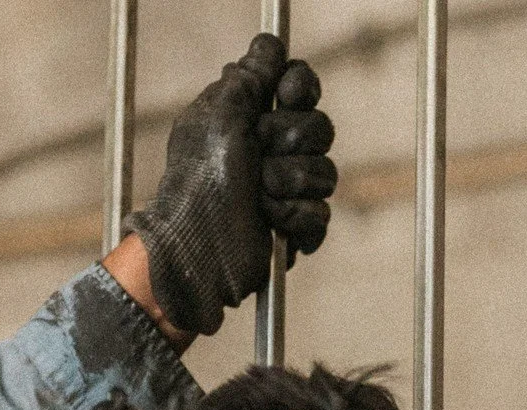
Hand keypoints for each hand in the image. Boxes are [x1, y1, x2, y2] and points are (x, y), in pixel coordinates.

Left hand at [122, 33, 337, 337]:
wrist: (200, 248)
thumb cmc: (200, 182)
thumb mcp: (218, 115)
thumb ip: (249, 75)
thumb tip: (270, 44)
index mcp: (250, 115)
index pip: (300, 84)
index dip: (300, 89)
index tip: (285, 97)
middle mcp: (270, 148)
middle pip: (320, 127)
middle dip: (290, 143)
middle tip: (257, 160)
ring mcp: (285, 190)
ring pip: (326, 172)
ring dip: (290, 184)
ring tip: (259, 198)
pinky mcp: (294, 228)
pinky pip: (321, 214)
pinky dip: (295, 219)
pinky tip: (271, 224)